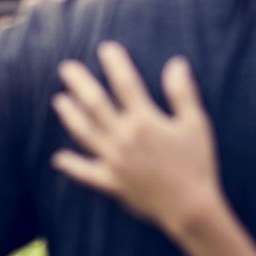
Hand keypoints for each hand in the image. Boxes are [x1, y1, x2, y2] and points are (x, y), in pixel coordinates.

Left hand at [50, 43, 223, 236]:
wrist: (190, 207)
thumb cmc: (197, 164)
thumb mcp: (195, 124)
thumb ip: (182, 93)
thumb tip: (176, 63)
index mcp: (144, 121)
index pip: (125, 84)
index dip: (114, 63)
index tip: (105, 48)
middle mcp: (124, 138)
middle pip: (95, 104)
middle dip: (80, 83)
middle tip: (66, 68)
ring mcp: (114, 161)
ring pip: (84, 133)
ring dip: (70, 115)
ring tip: (58, 100)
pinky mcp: (112, 183)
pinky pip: (86, 173)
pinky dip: (72, 165)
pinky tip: (58, 158)